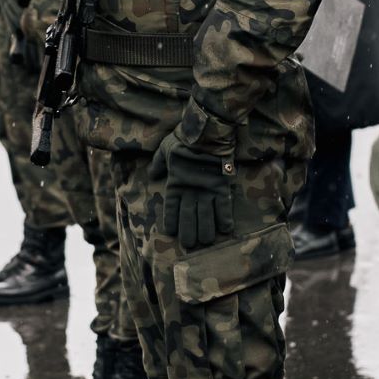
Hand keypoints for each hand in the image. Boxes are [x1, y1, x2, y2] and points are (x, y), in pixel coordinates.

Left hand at [151, 132, 234, 249]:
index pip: (171, 209)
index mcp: (175, 184)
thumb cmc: (184, 140)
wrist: (205, 133)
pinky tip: (227, 230)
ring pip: (206, 217)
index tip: (171, 233)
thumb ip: (158, 164)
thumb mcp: (164, 150)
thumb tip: (152, 173)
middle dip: (188, 233)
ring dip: (206, 231)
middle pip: (188, 218)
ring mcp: (207, 191)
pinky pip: (224, 207)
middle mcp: (190, 192)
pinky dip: (225, 219)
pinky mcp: (221, 187)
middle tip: (190, 245)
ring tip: (206, 242)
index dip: (171, 222)